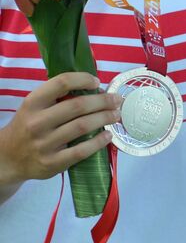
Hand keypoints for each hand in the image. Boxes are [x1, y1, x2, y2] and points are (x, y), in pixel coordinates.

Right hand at [0, 73, 118, 189]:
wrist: (8, 158)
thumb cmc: (28, 127)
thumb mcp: (33, 108)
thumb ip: (57, 98)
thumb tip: (96, 89)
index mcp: (32, 103)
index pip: (61, 83)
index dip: (83, 79)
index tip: (98, 82)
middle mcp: (37, 122)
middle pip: (77, 106)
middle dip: (103, 101)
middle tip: (117, 100)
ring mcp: (44, 144)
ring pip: (82, 126)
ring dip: (105, 118)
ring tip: (116, 115)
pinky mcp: (52, 162)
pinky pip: (81, 150)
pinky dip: (99, 142)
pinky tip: (108, 136)